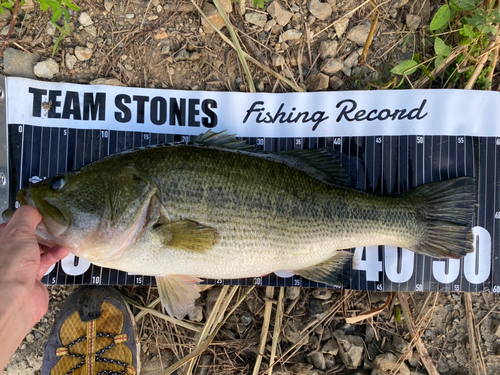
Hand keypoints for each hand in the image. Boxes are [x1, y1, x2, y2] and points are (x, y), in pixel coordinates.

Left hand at [0, 206, 68, 369]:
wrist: (15, 300)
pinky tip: (63, 250)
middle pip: (24, 238)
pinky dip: (55, 255)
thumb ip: (27, 217)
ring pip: (35, 250)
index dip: (25, 219)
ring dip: (49, 243)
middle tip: (52, 225)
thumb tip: (34, 210)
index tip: (39, 214)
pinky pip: (45, 262)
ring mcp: (18, 267)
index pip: (10, 225)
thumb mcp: (17, 232)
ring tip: (61, 236)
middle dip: (39, 231)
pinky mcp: (32, 278)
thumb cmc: (8, 268)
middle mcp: (6, 255)